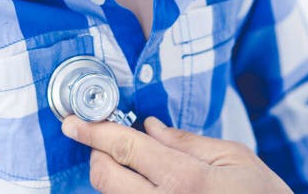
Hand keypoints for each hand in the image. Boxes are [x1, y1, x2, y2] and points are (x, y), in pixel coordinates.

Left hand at [61, 115, 291, 193]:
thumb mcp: (234, 157)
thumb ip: (187, 141)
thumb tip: (149, 127)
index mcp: (185, 179)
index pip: (124, 148)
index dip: (93, 131)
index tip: (73, 122)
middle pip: (105, 178)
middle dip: (98, 154)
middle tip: (107, 142)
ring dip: (112, 178)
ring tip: (132, 167)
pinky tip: (142, 186)